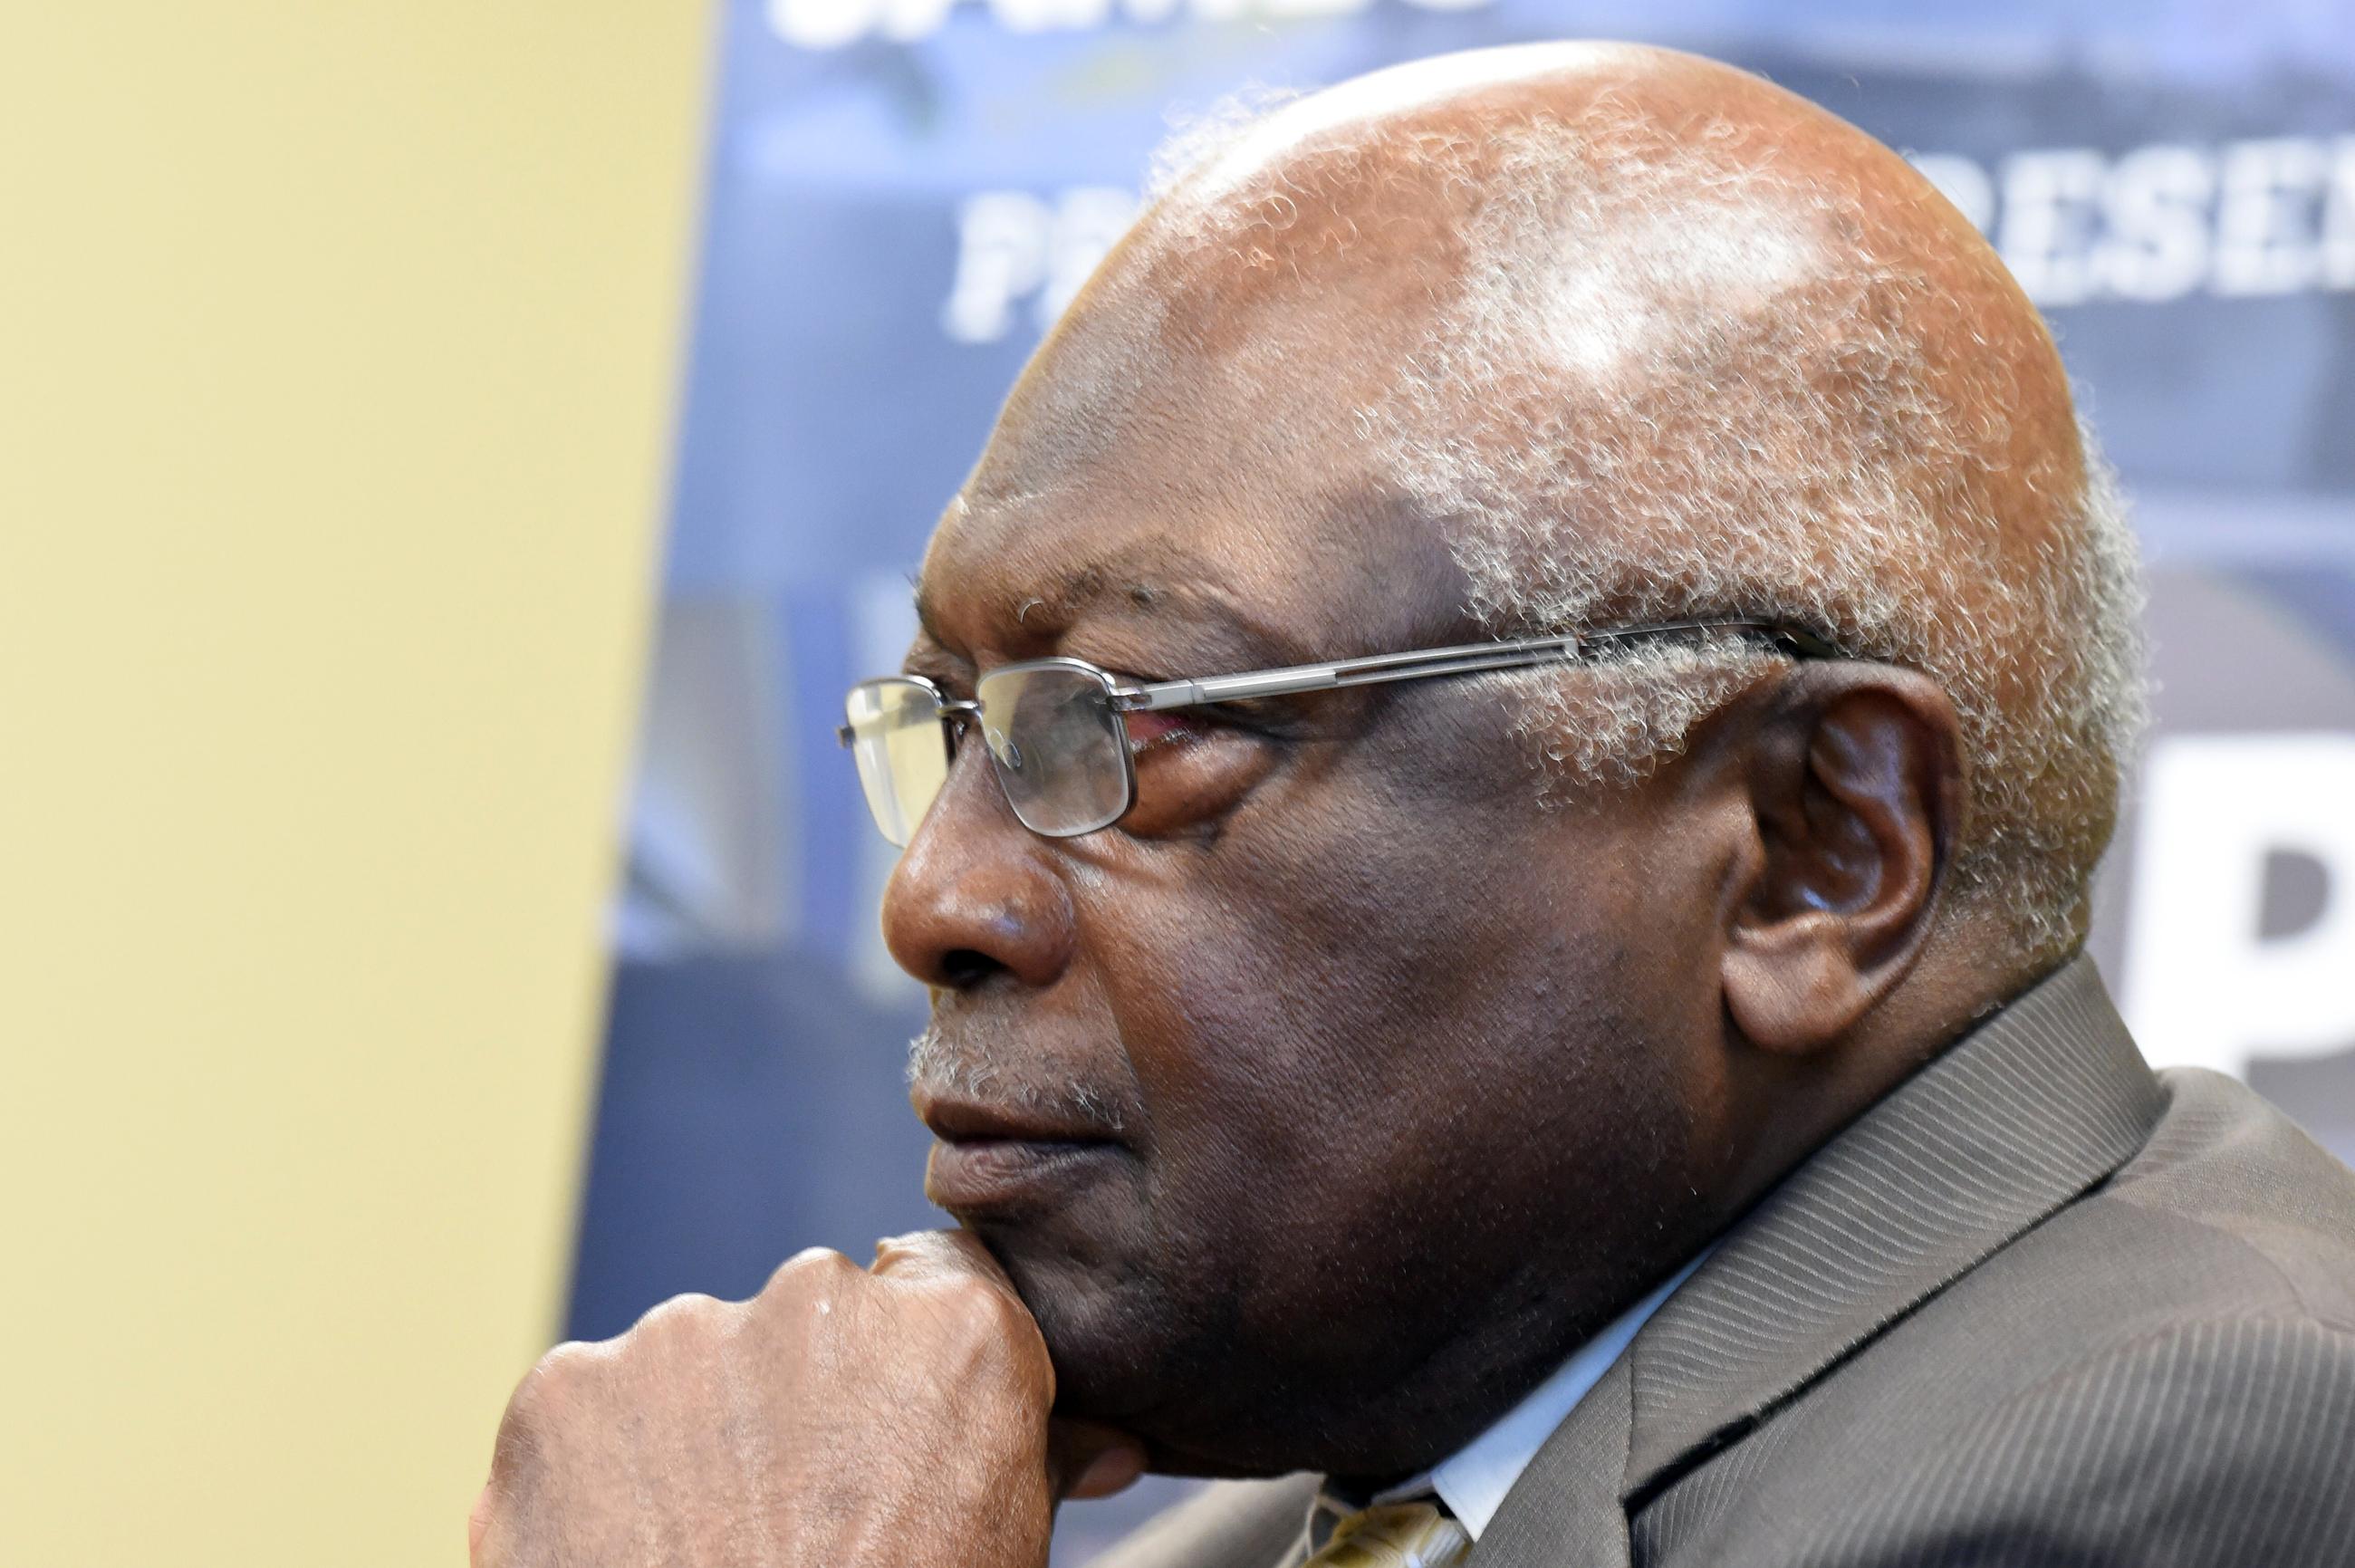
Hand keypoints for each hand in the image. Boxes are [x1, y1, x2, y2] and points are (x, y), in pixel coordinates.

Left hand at [470, 1229, 1145, 1567]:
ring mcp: (684, 1334)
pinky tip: (633, 1553)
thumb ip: (1042, 1460)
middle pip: (810, 1316)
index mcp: (956, 1327)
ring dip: (699, 1433)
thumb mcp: (1003, 1552)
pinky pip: (592, 1408)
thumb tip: (1105, 1441)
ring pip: (695, 1361)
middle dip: (800, 1395)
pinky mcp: (568, 1387)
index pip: (932, 1279)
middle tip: (795, 1520)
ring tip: (707, 1550)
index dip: (905, 1364)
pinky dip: (600, 1472)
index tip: (885, 1435)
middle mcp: (822, 1295)